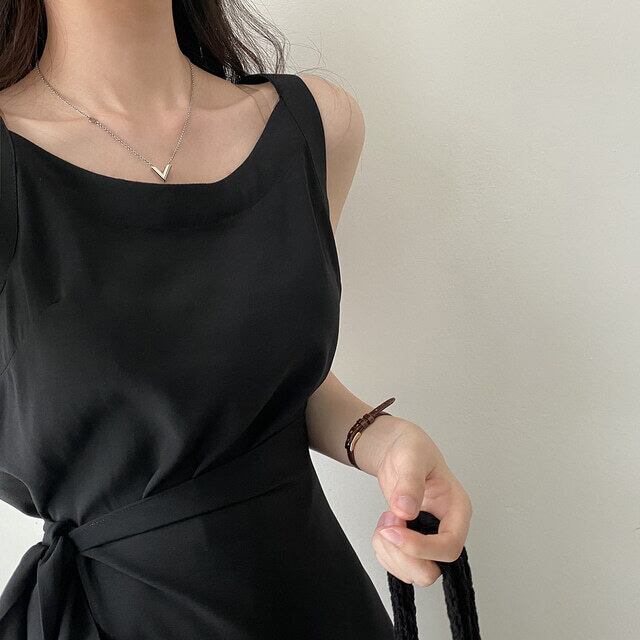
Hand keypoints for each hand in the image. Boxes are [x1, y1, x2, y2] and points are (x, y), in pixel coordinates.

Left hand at [370, 420, 471, 586]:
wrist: (395, 449)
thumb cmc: (411, 448)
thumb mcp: (412, 455)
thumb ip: (410, 482)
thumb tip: (406, 510)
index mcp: (457, 509)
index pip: (450, 546)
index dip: (421, 547)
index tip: (396, 531)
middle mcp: (446, 528)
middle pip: (432, 570)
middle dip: (403, 553)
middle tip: (389, 523)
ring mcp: (429, 538)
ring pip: (414, 572)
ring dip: (390, 553)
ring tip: (386, 522)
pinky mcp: (412, 543)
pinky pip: (399, 565)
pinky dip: (383, 552)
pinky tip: (383, 527)